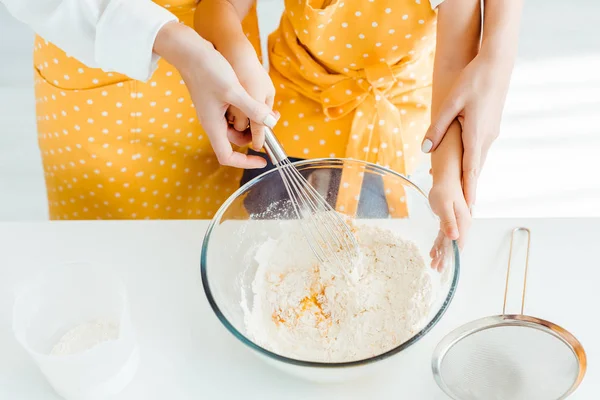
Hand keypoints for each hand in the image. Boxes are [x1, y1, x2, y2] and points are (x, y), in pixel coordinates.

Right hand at [153, 22, 276, 168]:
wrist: (190, 51)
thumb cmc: (208, 70)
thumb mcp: (234, 90)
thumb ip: (253, 108)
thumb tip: (271, 124)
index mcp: (213, 126)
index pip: (227, 157)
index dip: (245, 162)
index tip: (262, 160)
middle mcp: (212, 122)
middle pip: (235, 142)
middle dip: (253, 137)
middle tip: (271, 125)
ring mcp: (214, 113)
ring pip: (236, 128)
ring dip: (252, 123)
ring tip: (268, 112)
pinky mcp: (216, 102)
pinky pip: (234, 116)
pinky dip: (247, 113)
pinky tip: (257, 102)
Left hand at [422, 51, 512, 206]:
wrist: (497, 63)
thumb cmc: (472, 81)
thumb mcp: (450, 104)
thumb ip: (436, 128)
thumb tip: (424, 150)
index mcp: (476, 135)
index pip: (471, 170)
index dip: (468, 191)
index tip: (467, 210)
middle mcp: (487, 138)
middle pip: (476, 170)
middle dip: (470, 191)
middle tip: (465, 212)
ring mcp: (491, 133)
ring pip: (478, 161)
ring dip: (472, 178)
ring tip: (465, 198)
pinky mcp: (491, 127)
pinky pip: (480, 151)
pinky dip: (473, 164)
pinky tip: (468, 170)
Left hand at [428, 175, 470, 268]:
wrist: (446, 178)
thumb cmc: (444, 190)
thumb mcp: (444, 206)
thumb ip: (449, 222)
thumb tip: (454, 238)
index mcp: (463, 222)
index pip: (458, 243)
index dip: (451, 256)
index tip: (444, 266)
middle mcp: (462, 224)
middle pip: (453, 245)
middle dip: (445, 258)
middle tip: (437, 268)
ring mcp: (457, 223)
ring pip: (448, 241)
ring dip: (441, 253)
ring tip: (434, 264)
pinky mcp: (450, 221)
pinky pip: (444, 235)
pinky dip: (439, 244)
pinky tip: (433, 251)